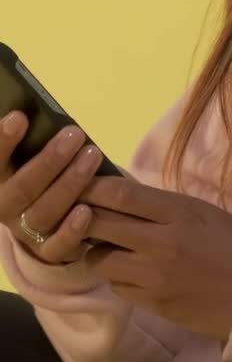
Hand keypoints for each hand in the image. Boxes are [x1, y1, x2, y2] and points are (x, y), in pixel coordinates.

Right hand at [0, 111, 104, 263]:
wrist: (51, 212)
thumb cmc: (44, 167)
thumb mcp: (32, 151)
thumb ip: (33, 138)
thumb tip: (35, 111)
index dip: (2, 141)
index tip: (19, 117)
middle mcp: (5, 207)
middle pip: (22, 188)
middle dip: (49, 161)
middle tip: (75, 134)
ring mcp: (26, 231)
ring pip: (43, 213)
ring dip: (69, 184)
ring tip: (93, 156)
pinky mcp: (48, 251)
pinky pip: (57, 247)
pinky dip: (71, 231)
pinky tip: (87, 211)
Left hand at [79, 175, 231, 343]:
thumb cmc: (231, 242)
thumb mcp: (199, 211)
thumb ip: (160, 204)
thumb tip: (119, 193)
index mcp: (178, 212)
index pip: (122, 195)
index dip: (94, 187)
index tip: (82, 183)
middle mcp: (161, 243)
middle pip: (100, 225)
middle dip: (83, 217)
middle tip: (78, 213)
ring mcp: (154, 277)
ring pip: (100, 260)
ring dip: (97, 251)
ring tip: (109, 246)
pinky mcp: (152, 304)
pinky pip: (117, 286)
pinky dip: (116, 276)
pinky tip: (130, 270)